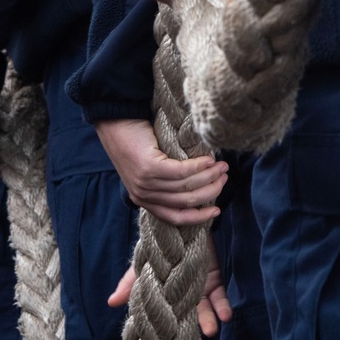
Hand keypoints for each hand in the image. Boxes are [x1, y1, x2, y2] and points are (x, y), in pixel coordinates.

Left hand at [95, 118, 226, 224]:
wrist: (115, 122)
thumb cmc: (134, 141)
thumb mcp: (148, 170)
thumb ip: (165, 182)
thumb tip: (199, 184)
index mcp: (144, 200)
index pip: (175, 217)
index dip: (198, 216)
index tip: (216, 210)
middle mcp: (144, 196)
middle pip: (186, 202)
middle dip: (210, 191)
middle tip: (224, 179)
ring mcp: (146, 183)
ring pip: (186, 187)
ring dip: (209, 177)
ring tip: (222, 168)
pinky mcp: (149, 168)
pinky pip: (181, 172)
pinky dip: (199, 167)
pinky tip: (209, 160)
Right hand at [108, 251, 230, 339]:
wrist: (180, 223)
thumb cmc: (159, 246)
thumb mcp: (144, 264)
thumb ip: (130, 283)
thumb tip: (111, 302)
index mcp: (166, 293)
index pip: (168, 315)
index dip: (171, 330)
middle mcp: (182, 294)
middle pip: (188, 315)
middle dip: (193, 330)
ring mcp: (199, 287)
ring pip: (205, 309)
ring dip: (209, 321)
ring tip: (211, 331)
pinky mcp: (214, 278)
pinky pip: (220, 295)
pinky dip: (223, 306)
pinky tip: (226, 315)